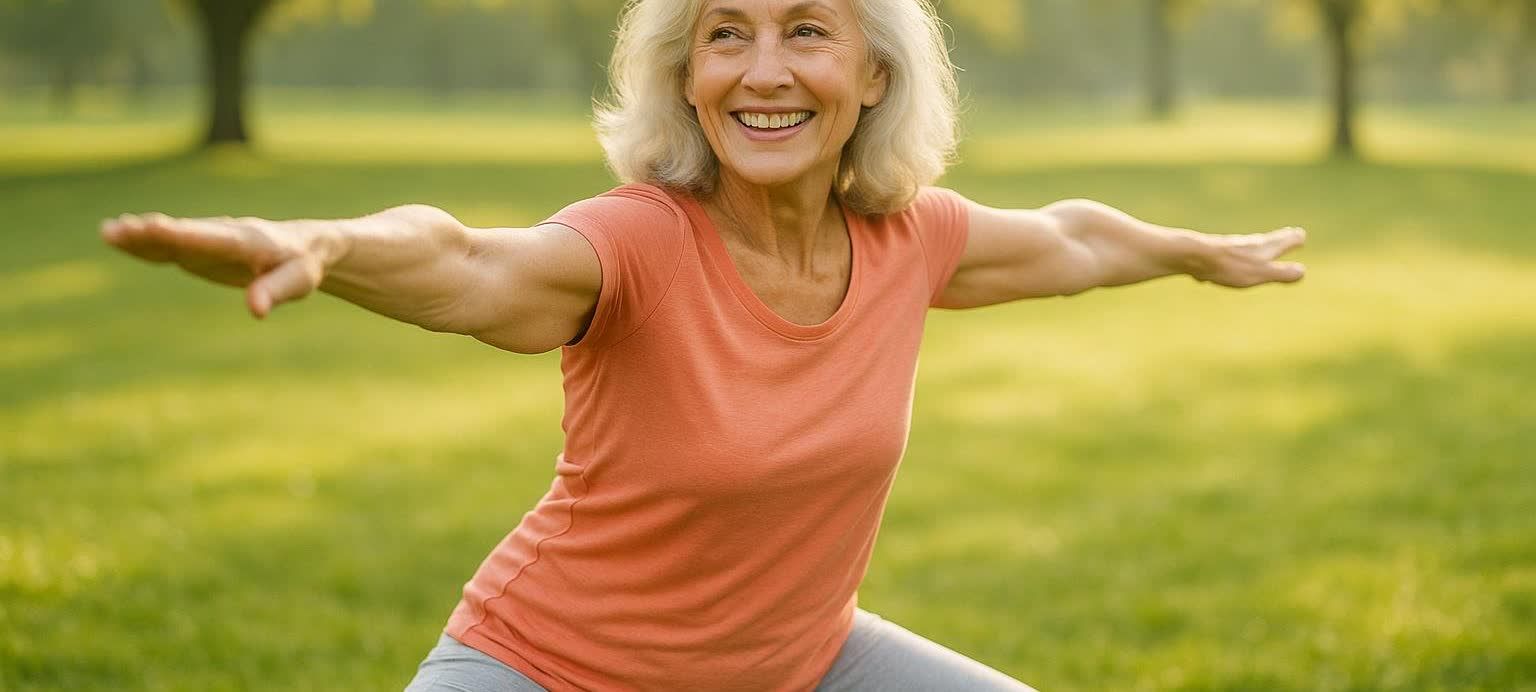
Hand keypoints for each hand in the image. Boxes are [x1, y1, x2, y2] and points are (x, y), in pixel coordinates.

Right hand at [100, 212, 342, 318]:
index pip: (211, 238)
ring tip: (108, 232)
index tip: (155, 226)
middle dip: (153, 233)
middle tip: (119, 228)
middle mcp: (222, 235)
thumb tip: (255, 310)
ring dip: (141, 236)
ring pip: (171, 238)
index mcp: (246, 241)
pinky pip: (169, 247)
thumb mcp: (298, 281)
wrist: (304, 246)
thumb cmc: (302, 265)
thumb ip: (275, 292)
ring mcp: (207, 241)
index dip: (184, 234)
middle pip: (184, 234)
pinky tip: (120, 240)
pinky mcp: (199, 250)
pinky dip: (146, 244)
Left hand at [1190, 226, 1306, 287]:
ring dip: (1257, 247)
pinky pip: (1225, 257)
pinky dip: (1230, 259)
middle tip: (1290, 234)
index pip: (1286, 239)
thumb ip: (1281, 273)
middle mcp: (1249, 243)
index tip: (1300, 236)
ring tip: (1259, 248)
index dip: (1294, 239)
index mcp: (1264, 247)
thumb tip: (1302, 272)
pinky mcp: (1213, 254)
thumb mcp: (1260, 272)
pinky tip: (1219, 270)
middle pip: (1269, 239)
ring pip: (1247, 246)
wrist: (1193, 256)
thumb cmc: (1230, 266)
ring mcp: (1231, 247)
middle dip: (1280, 239)